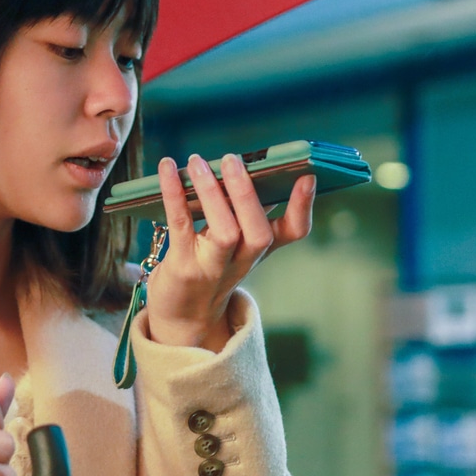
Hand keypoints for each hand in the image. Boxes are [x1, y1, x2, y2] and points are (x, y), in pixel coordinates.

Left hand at [144, 153, 315, 351]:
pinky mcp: (183, 267)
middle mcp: (243, 260)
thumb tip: (243, 163)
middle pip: (259, 233)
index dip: (303, 206)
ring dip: (211, 193)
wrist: (184, 316)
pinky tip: (167, 169)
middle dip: (247, 195)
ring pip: (224, 232)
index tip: (307, 177)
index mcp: (260, 248)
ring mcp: (214, 267)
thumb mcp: (235, 243)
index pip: (294, 231)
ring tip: (197, 162)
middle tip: (233, 159)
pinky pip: (180, 226)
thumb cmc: (210, 266)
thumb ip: (245, 210)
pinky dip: (173, 194)